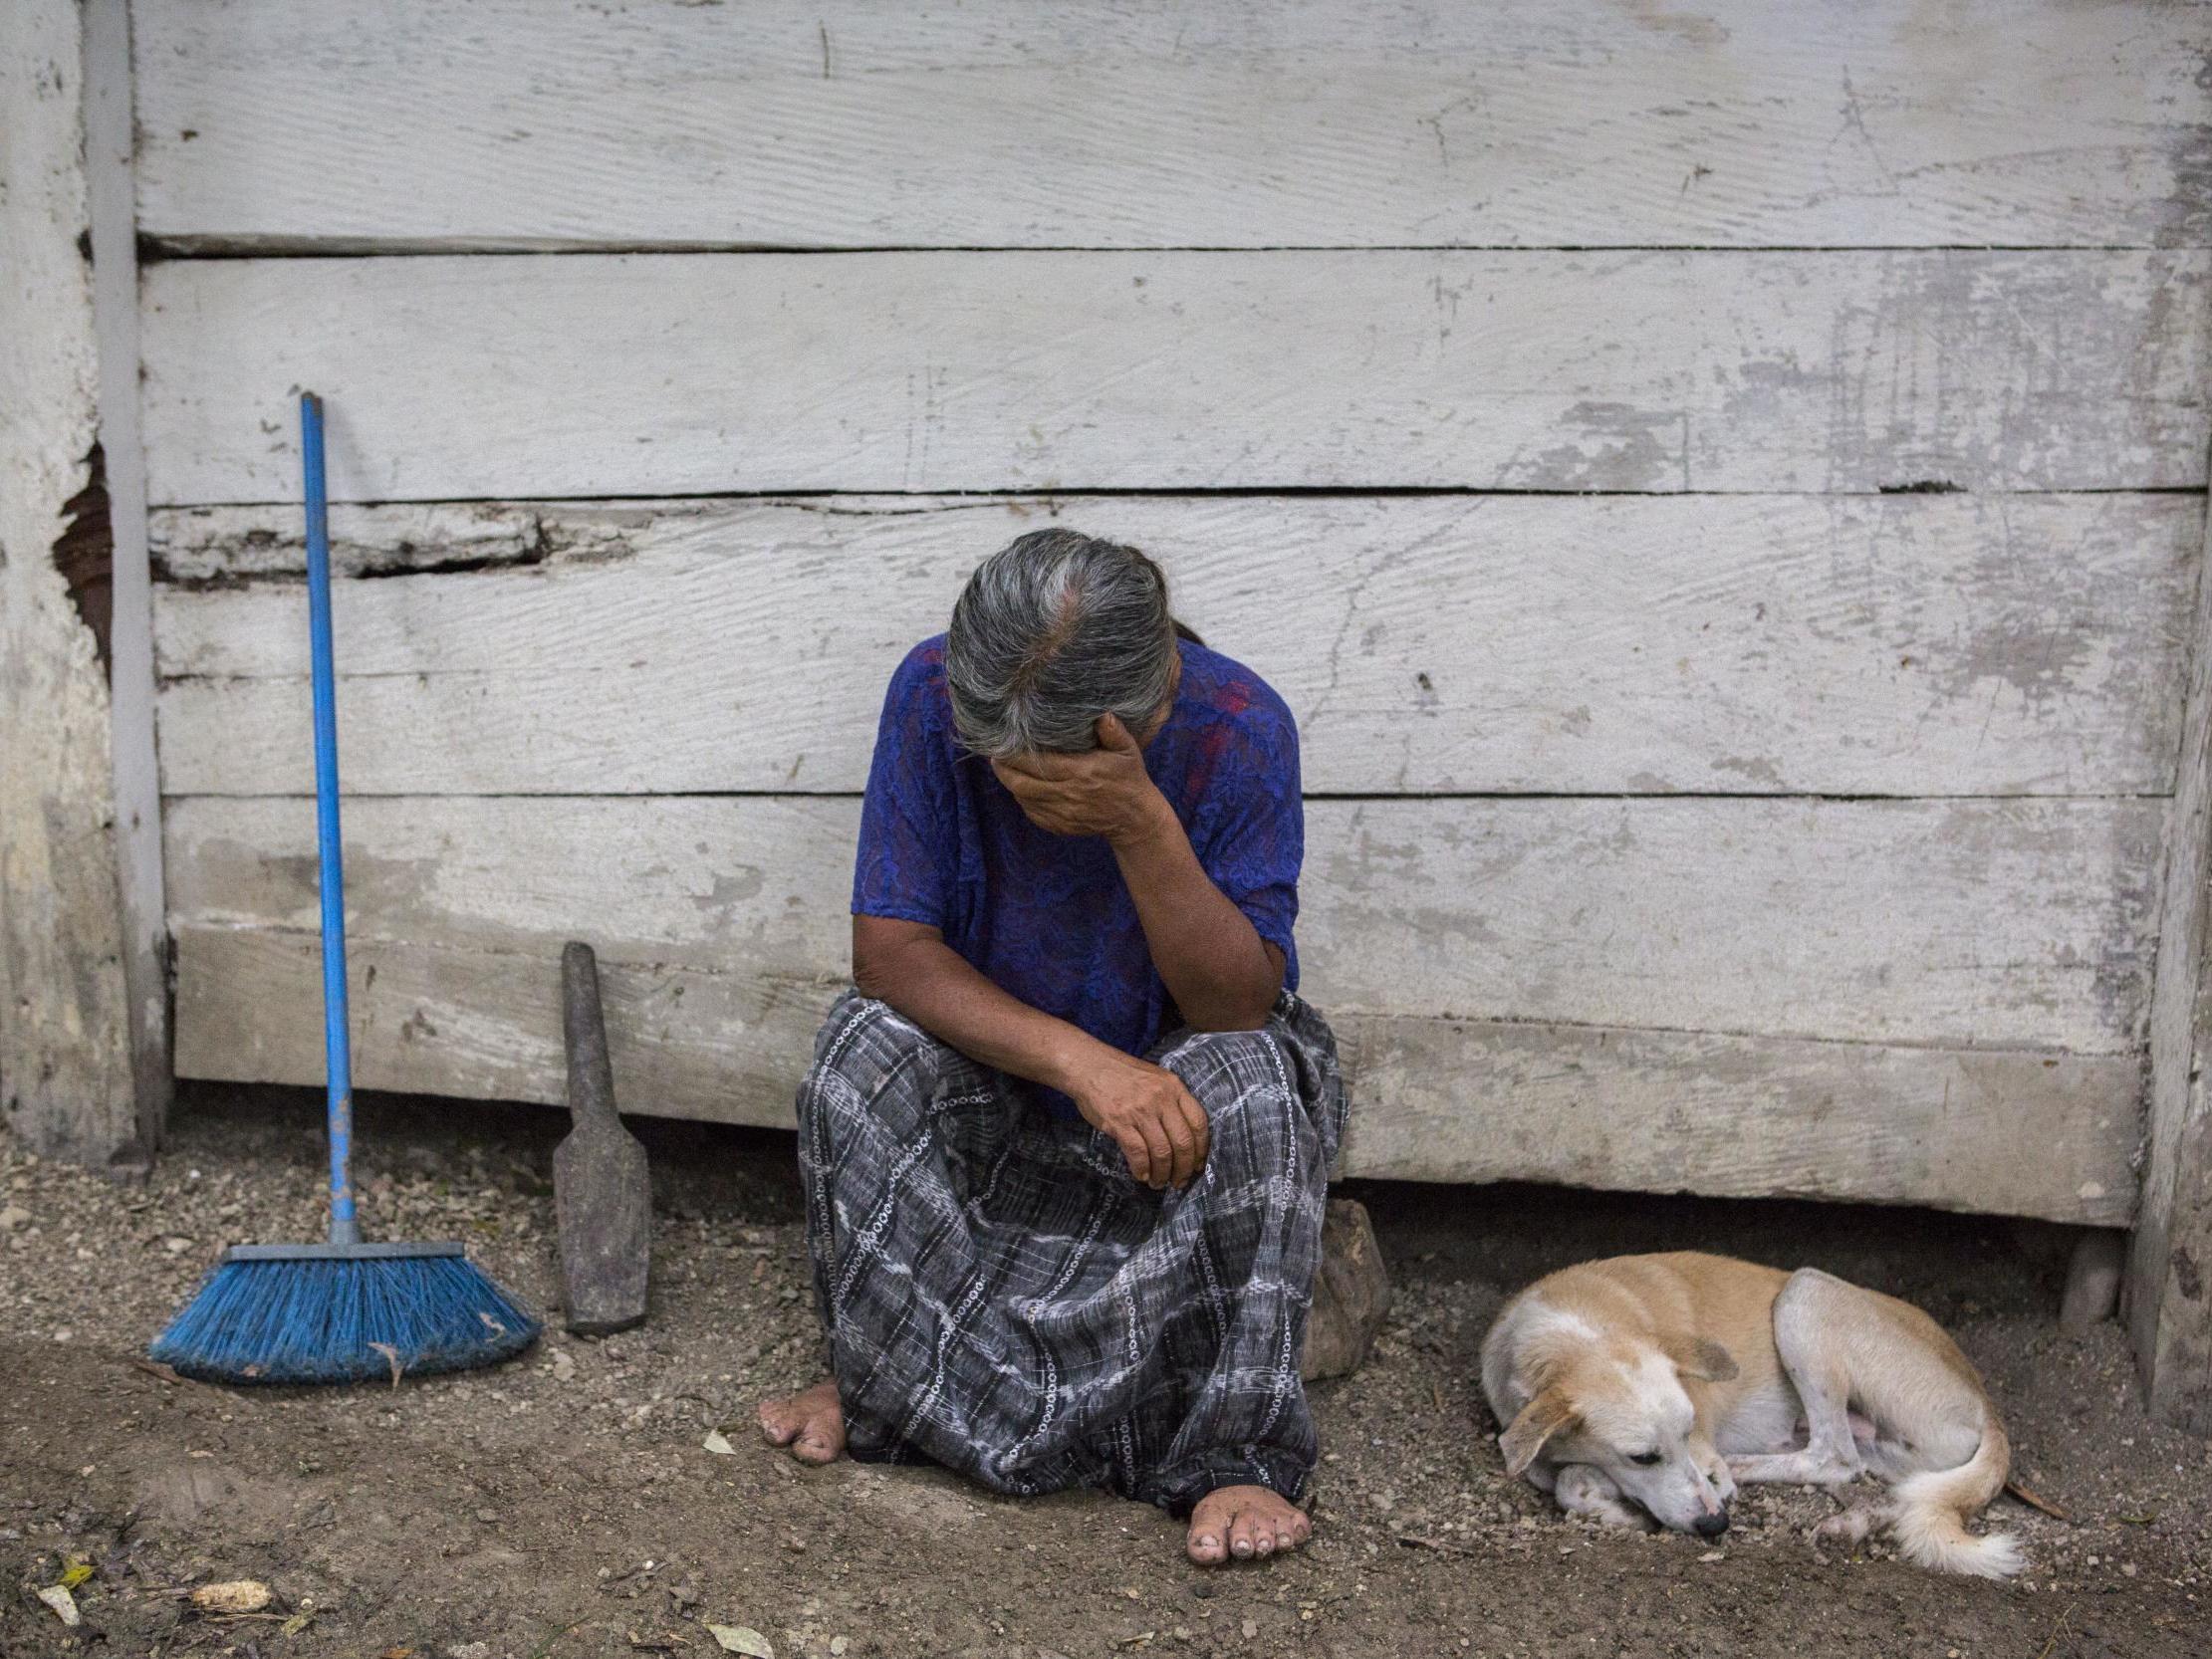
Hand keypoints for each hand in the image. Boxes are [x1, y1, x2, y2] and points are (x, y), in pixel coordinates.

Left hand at [991, 714, 1171, 844]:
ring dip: (1010, 783)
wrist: (1134, 818)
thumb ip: (1114, 731)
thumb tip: (1102, 713)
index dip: (1016, 755)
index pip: (1039, 763)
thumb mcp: (1128, 751)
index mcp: (1081, 772)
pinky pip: (1032, 812)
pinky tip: (1021, 787)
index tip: (1003, 744)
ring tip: (1003, 768)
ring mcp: (1062, 814)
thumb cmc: (1129, 778)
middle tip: (995, 756)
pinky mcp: (1060, 826)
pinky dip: (1022, 799)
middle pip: (1022, 783)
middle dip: (1004, 770)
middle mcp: (1068, 794)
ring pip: (1023, 799)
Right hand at [1064, 1044, 1209, 1188]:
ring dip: (1162, 1174)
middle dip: (1184, 1168)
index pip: (1198, 1122)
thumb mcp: (1155, 1079)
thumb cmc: (1122, 1074)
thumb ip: (1171, 1102)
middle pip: (1183, 1142)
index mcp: (1174, 1086)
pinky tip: (1142, 1175)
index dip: (1201, 1149)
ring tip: (1159, 1182)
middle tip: (1179, 1181)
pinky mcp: (1119, 1122)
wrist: (1088, 1065)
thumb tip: (1184, 1139)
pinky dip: (1142, 1169)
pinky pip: (1138, 1153)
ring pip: (1162, 1152)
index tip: (1197, 1165)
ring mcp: (1140, 1110)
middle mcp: (1161, 1098)